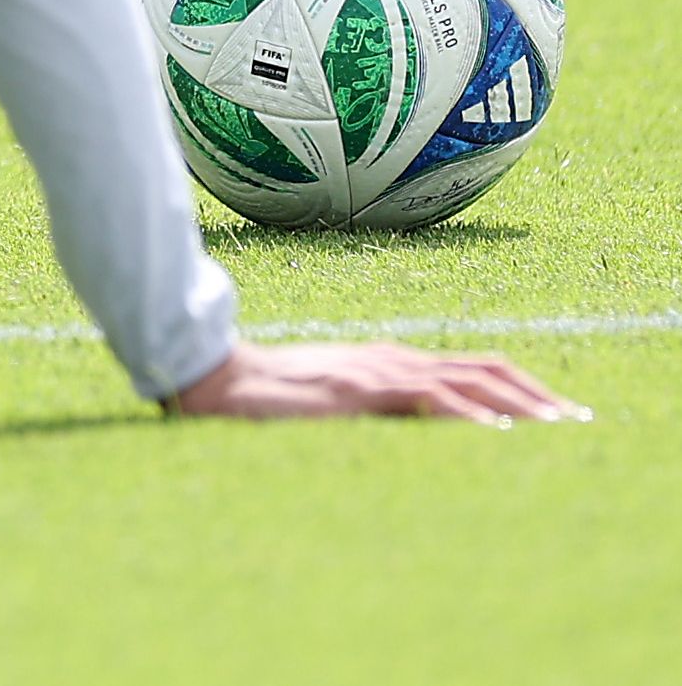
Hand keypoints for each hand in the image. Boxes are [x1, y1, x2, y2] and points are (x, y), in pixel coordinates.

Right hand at [166, 340, 582, 425]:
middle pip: (485, 368)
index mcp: (390, 361)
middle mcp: (394, 359)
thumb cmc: (265, 394)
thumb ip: (371, 404)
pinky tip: (496, 431)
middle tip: (578, 420)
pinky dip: (469, 415)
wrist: (214, 378)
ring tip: (557, 425)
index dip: (520, 386)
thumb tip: (409, 428)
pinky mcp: (362, 389)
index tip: (556, 411)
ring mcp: (379, 371)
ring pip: (469, 379)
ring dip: (519, 403)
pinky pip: (429, 399)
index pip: (472, 367)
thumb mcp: (332, 397)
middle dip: (537, 394)